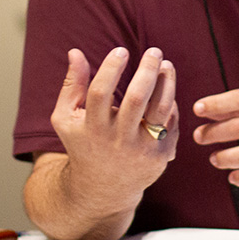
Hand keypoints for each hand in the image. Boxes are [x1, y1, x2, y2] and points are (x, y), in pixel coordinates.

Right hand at [50, 47, 178, 214]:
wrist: (102, 189)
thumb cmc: (84, 143)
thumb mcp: (67, 118)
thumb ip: (71, 85)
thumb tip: (75, 51)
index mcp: (91, 127)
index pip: (100, 93)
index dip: (110, 69)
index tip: (121, 50)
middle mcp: (117, 139)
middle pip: (136, 99)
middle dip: (147, 70)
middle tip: (154, 51)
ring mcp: (141, 149)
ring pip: (160, 109)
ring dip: (167, 83)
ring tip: (166, 65)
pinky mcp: (161, 155)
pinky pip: (171, 122)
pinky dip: (172, 103)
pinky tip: (167, 87)